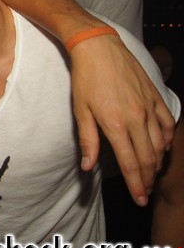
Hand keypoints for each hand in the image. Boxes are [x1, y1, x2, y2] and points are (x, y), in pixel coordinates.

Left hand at [70, 34, 175, 205]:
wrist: (99, 48)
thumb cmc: (86, 79)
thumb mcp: (80, 111)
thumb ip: (88, 141)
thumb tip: (88, 167)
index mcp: (115, 125)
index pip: (131, 163)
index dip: (136, 184)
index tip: (139, 199)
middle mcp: (136, 118)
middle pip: (148, 158)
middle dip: (147, 179)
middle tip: (144, 193)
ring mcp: (149, 107)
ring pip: (160, 144)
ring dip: (157, 163)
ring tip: (151, 174)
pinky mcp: (155, 97)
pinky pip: (167, 124)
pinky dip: (167, 140)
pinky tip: (162, 147)